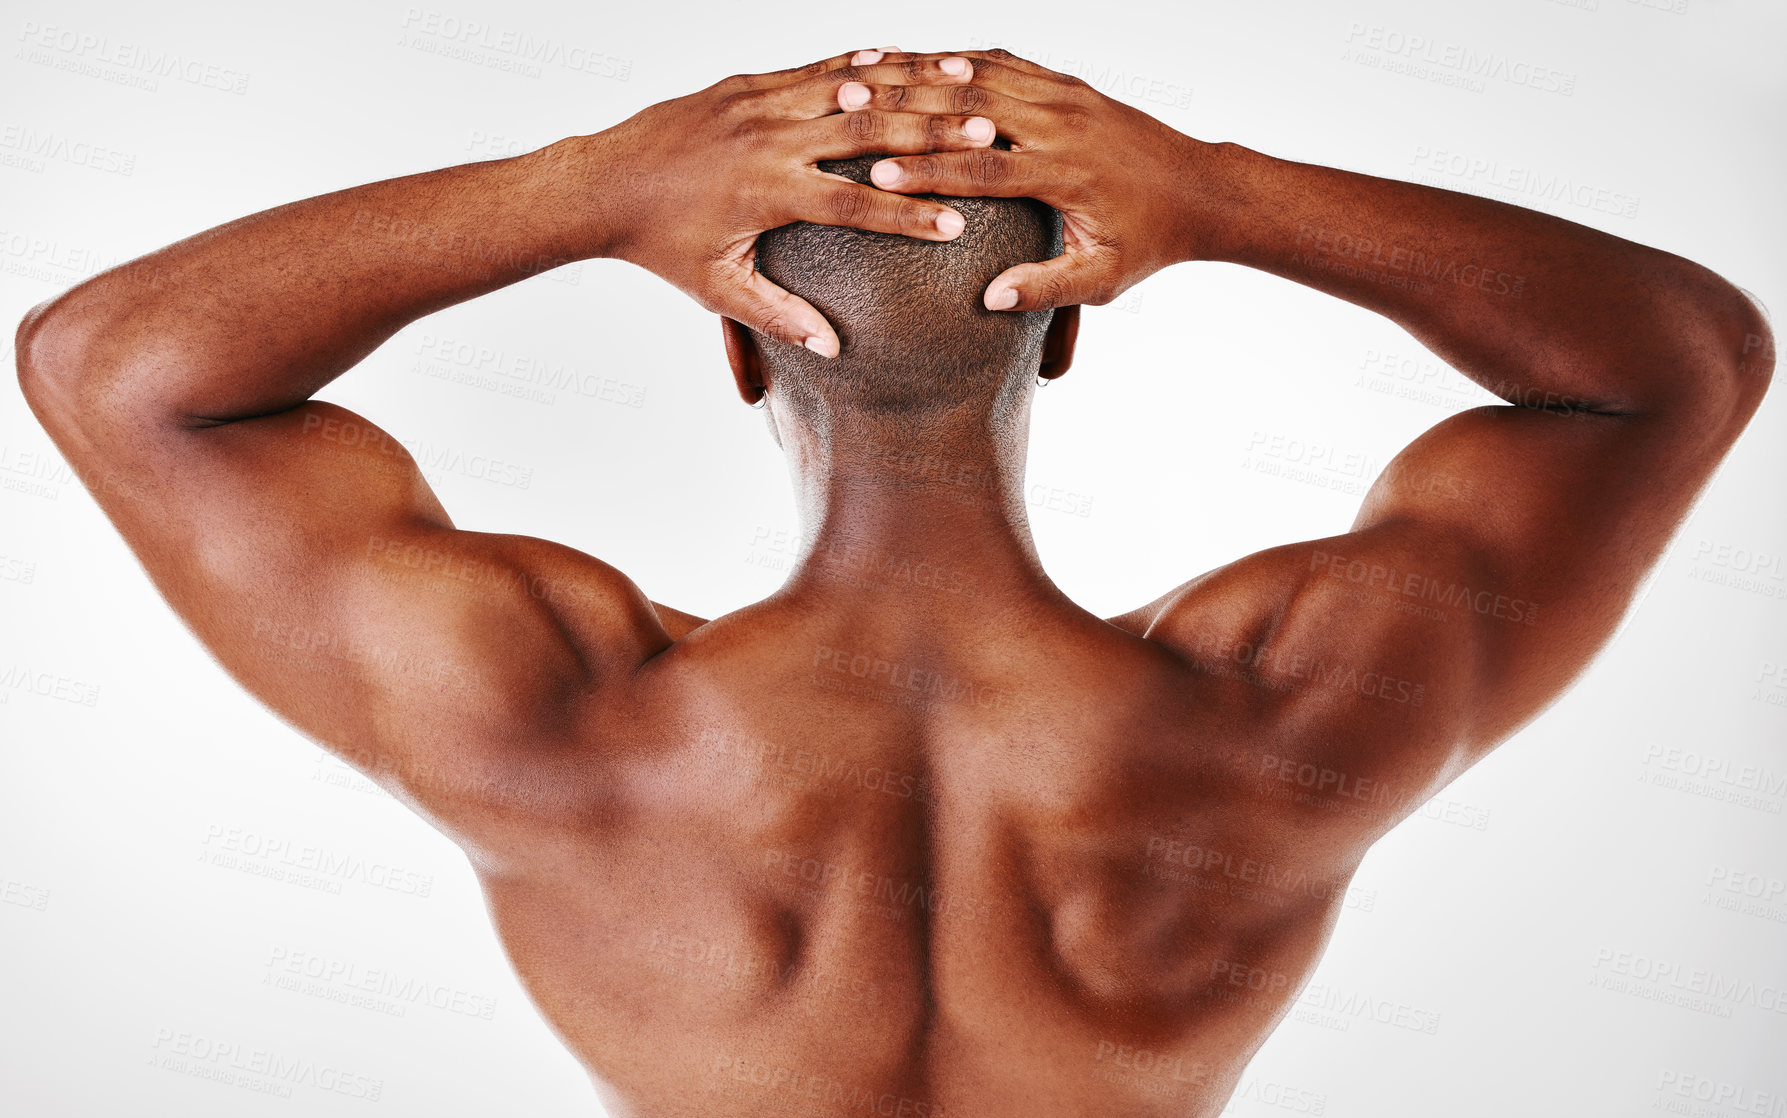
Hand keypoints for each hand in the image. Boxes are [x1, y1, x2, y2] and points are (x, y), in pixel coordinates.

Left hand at [590, 48, 998, 355]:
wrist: (602, 183)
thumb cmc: (661, 246)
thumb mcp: (717, 290)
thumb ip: (778, 316)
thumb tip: (834, 349)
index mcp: (765, 192)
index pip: (854, 205)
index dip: (909, 217)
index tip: (959, 226)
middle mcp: (765, 139)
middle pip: (866, 132)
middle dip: (932, 134)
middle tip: (990, 136)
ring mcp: (756, 103)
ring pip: (848, 88)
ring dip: (910, 89)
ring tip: (966, 89)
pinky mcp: (746, 83)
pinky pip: (815, 69)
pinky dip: (861, 65)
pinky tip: (903, 63)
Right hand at [848, 50, 1206, 311]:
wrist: (1200, 189)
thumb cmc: (1149, 241)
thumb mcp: (1104, 279)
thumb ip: (1048, 288)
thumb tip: (992, 299)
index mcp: (1066, 173)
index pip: (981, 168)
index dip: (925, 172)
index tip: (874, 176)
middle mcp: (1064, 124)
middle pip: (971, 108)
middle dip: (911, 111)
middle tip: (855, 113)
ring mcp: (1067, 97)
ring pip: (985, 74)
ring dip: (928, 76)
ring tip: (875, 80)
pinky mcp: (1069, 85)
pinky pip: (1007, 63)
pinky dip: (963, 61)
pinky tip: (925, 64)